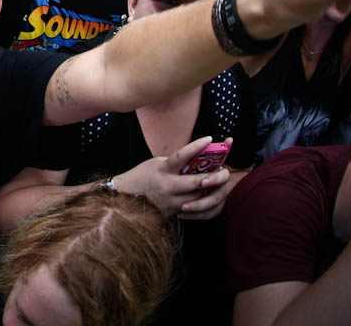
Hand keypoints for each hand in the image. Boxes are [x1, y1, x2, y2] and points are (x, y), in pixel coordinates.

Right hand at [112, 137, 232, 218]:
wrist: (125, 197)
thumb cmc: (142, 176)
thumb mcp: (157, 164)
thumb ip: (175, 164)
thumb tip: (197, 161)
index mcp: (162, 169)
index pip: (181, 156)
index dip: (196, 146)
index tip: (209, 138)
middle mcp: (167, 185)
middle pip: (198, 182)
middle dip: (215, 177)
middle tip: (225, 171)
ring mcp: (170, 201)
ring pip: (199, 197)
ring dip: (211, 190)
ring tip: (218, 183)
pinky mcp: (172, 212)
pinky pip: (193, 207)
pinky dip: (201, 200)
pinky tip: (207, 195)